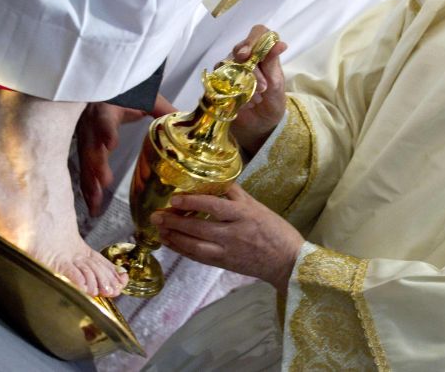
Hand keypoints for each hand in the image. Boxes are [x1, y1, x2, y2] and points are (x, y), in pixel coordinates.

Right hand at [77, 94, 175, 215]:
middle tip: (105, 182)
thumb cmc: (125, 93)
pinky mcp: (84, 150)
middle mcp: (91, 125)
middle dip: (97, 165)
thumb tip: (188, 120)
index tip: (111, 144)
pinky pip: (83, 170)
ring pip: (84, 162)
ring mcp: (85, 138)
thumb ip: (163, 110)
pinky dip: (88, 189)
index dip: (106, 131)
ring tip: (96, 204)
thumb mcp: (144, 98)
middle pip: (91, 146)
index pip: (104, 119)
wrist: (101, 86)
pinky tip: (93, 207)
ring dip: (90, 184)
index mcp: (106, 109)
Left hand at [149, 183, 303, 294]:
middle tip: (156, 216)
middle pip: (199, 227)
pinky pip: (200, 257)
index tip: (175, 199)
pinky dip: (183, 250)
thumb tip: (213, 181)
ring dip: (175, 237)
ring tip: (159, 230)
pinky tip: (172, 243)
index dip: (192, 202)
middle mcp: (234, 233)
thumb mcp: (257, 206)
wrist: (287, 261)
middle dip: (175, 222)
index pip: (213, 206)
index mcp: (244, 214)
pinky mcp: (225, 263)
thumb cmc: (275, 230)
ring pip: (195, 245)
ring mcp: (228, 250)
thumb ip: (235, 195)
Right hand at [228, 25, 287, 155]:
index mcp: (263, 54)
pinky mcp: (219, 83)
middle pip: (240, 49)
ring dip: (244, 81)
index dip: (254, 39)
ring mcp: (230, 69)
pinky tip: (244, 102)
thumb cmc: (272, 103)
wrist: (261, 125)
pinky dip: (232, 89)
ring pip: (229, 63)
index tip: (254, 53)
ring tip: (257, 97)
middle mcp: (245, 58)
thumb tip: (280, 43)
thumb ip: (274, 64)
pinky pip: (218, 78)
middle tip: (263, 87)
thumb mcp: (277, 85)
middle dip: (253, 68)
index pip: (258, 33)